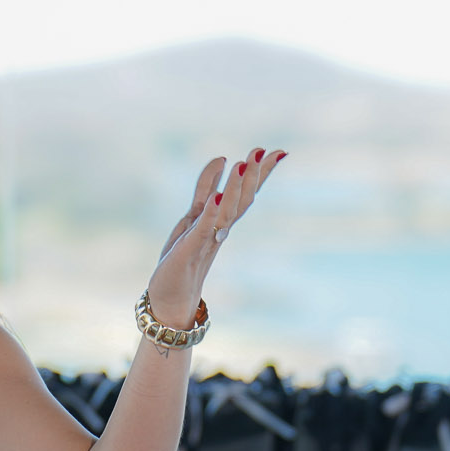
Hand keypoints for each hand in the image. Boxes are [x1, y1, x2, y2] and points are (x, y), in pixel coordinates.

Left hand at [145, 147, 285, 328]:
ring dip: (235, 188)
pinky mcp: (190, 248)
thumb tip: (223, 158)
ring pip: (227, 211)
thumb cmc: (182, 258)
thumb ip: (206, 189)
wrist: (170, 300)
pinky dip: (211, 213)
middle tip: (264, 151)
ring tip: (242, 164)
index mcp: (222, 221)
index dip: (261, 172)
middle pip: (243, 200)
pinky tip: (218, 197)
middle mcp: (219, 230)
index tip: (279, 151)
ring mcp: (207, 240)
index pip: (247, 193)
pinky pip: (203, 228)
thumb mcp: (193, 216)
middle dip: (253, 176)